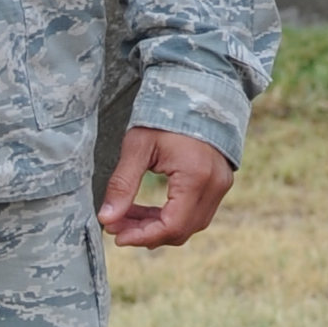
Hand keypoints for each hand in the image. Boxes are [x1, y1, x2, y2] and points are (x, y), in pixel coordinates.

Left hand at [98, 125, 234, 250]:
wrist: (194, 90)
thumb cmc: (164, 114)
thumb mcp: (137, 146)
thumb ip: (122, 185)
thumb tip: (106, 219)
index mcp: (196, 176)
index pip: (171, 226)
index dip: (141, 237)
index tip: (115, 235)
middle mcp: (215, 185)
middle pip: (181, 231)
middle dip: (146, 234)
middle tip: (116, 225)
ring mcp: (221, 185)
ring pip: (189, 225)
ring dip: (158, 226)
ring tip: (128, 216)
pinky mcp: (219, 182)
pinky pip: (196, 212)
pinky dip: (171, 216)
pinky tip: (147, 210)